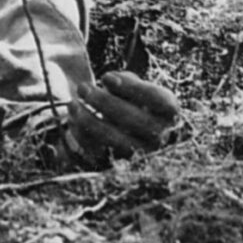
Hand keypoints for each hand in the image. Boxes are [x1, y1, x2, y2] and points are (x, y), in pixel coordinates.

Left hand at [65, 70, 179, 161]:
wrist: (132, 132)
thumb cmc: (134, 101)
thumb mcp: (136, 87)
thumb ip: (126, 81)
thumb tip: (110, 81)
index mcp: (169, 112)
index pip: (156, 99)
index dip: (130, 87)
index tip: (105, 76)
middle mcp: (160, 135)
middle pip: (132, 119)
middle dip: (103, 102)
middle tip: (83, 88)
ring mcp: (141, 154)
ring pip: (114, 139)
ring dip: (89, 120)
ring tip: (73, 104)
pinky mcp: (120, 165)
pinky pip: (99, 152)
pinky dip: (82, 136)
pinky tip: (73, 119)